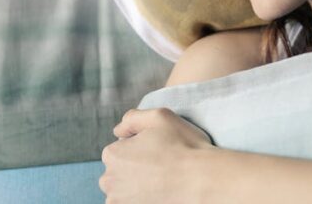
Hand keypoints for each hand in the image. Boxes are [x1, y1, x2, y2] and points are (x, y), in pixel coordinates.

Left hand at [99, 108, 214, 202]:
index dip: (140, 148)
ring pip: (125, 190)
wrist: (202, 181)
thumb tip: (118, 131)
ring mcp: (118, 201)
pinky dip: (142, 199)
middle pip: (119, 171)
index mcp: (113, 154)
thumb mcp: (159, 117)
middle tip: (162, 166)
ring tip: (162, 183)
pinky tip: (160, 193)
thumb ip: (132, 118)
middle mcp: (109, 180)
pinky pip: (131, 203)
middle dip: (135, 169)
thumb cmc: (183, 147)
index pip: (120, 149)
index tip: (159, 151)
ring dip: (137, 187)